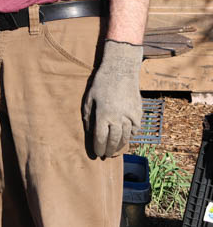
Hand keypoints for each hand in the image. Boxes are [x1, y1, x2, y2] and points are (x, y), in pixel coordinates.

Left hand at [83, 39, 142, 157]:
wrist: (121, 71)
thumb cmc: (101, 84)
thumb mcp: (89, 98)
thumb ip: (88, 116)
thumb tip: (90, 131)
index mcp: (103, 115)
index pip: (100, 137)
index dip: (98, 147)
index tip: (97, 153)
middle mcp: (117, 118)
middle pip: (114, 140)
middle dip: (109, 150)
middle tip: (105, 155)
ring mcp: (130, 116)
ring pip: (126, 137)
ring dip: (120, 146)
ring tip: (114, 151)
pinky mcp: (138, 113)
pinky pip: (135, 129)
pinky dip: (130, 135)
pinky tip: (125, 138)